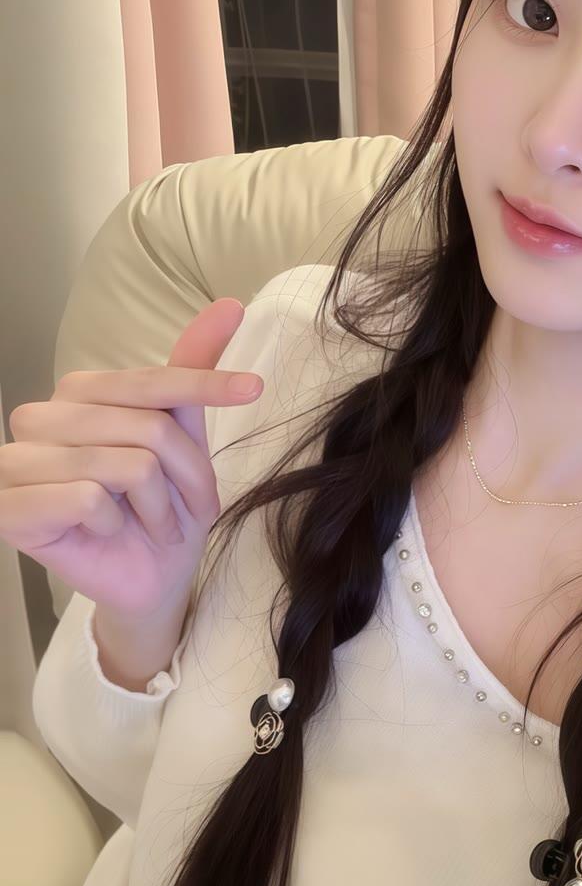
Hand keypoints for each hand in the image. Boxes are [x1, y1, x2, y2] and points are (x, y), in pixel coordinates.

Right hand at [0, 298, 263, 618]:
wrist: (150, 581)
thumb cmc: (162, 509)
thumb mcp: (185, 435)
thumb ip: (192, 369)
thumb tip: (228, 305)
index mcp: (75, 394)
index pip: (146, 379)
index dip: (204, 385)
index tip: (254, 388)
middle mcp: (37, 419)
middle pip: (143, 424)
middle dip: (187, 472)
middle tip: (192, 507)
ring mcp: (14, 463)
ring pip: (124, 463)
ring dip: (160, 506)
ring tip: (157, 525)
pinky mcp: (9, 509)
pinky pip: (89, 498)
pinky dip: (118, 524)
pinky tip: (110, 535)